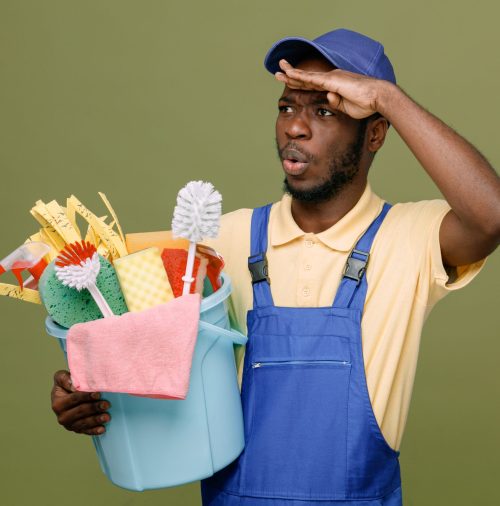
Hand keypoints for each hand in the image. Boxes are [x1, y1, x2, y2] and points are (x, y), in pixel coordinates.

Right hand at [51, 370, 110, 435]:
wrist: (66, 393)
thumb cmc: (66, 383)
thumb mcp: (61, 377)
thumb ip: (66, 379)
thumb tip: (74, 386)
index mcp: (58, 404)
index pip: (74, 399)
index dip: (86, 396)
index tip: (98, 394)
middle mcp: (61, 416)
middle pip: (80, 411)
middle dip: (94, 408)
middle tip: (106, 405)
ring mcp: (69, 424)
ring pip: (84, 423)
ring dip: (96, 420)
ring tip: (107, 417)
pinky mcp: (76, 429)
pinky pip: (86, 431)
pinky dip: (94, 431)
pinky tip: (102, 429)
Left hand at [275, 59, 389, 118]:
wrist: (378, 98)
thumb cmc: (366, 103)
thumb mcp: (346, 107)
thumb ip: (336, 103)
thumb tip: (328, 99)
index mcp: (333, 85)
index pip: (312, 84)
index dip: (299, 83)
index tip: (288, 82)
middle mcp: (331, 78)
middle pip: (306, 78)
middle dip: (291, 75)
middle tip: (278, 73)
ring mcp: (331, 78)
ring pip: (306, 76)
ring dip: (291, 74)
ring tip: (278, 71)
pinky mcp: (333, 81)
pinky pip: (313, 79)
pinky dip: (301, 76)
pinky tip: (290, 75)